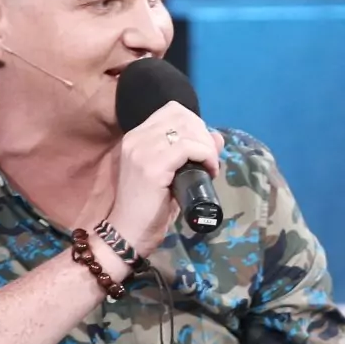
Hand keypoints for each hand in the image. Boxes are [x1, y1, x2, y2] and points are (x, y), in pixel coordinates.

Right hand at [107, 99, 222, 253]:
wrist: (128, 233)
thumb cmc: (149, 208)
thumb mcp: (173, 175)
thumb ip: (191, 154)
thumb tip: (217, 137)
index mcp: (136, 137)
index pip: (172, 110)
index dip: (195, 125)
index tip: (203, 148)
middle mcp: (136, 138)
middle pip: (182, 116)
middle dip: (204, 135)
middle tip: (210, 160)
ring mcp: (141, 150)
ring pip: (187, 129)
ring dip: (207, 147)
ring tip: (210, 167)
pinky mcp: (152, 166)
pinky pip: (188, 147)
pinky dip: (206, 156)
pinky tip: (210, 171)